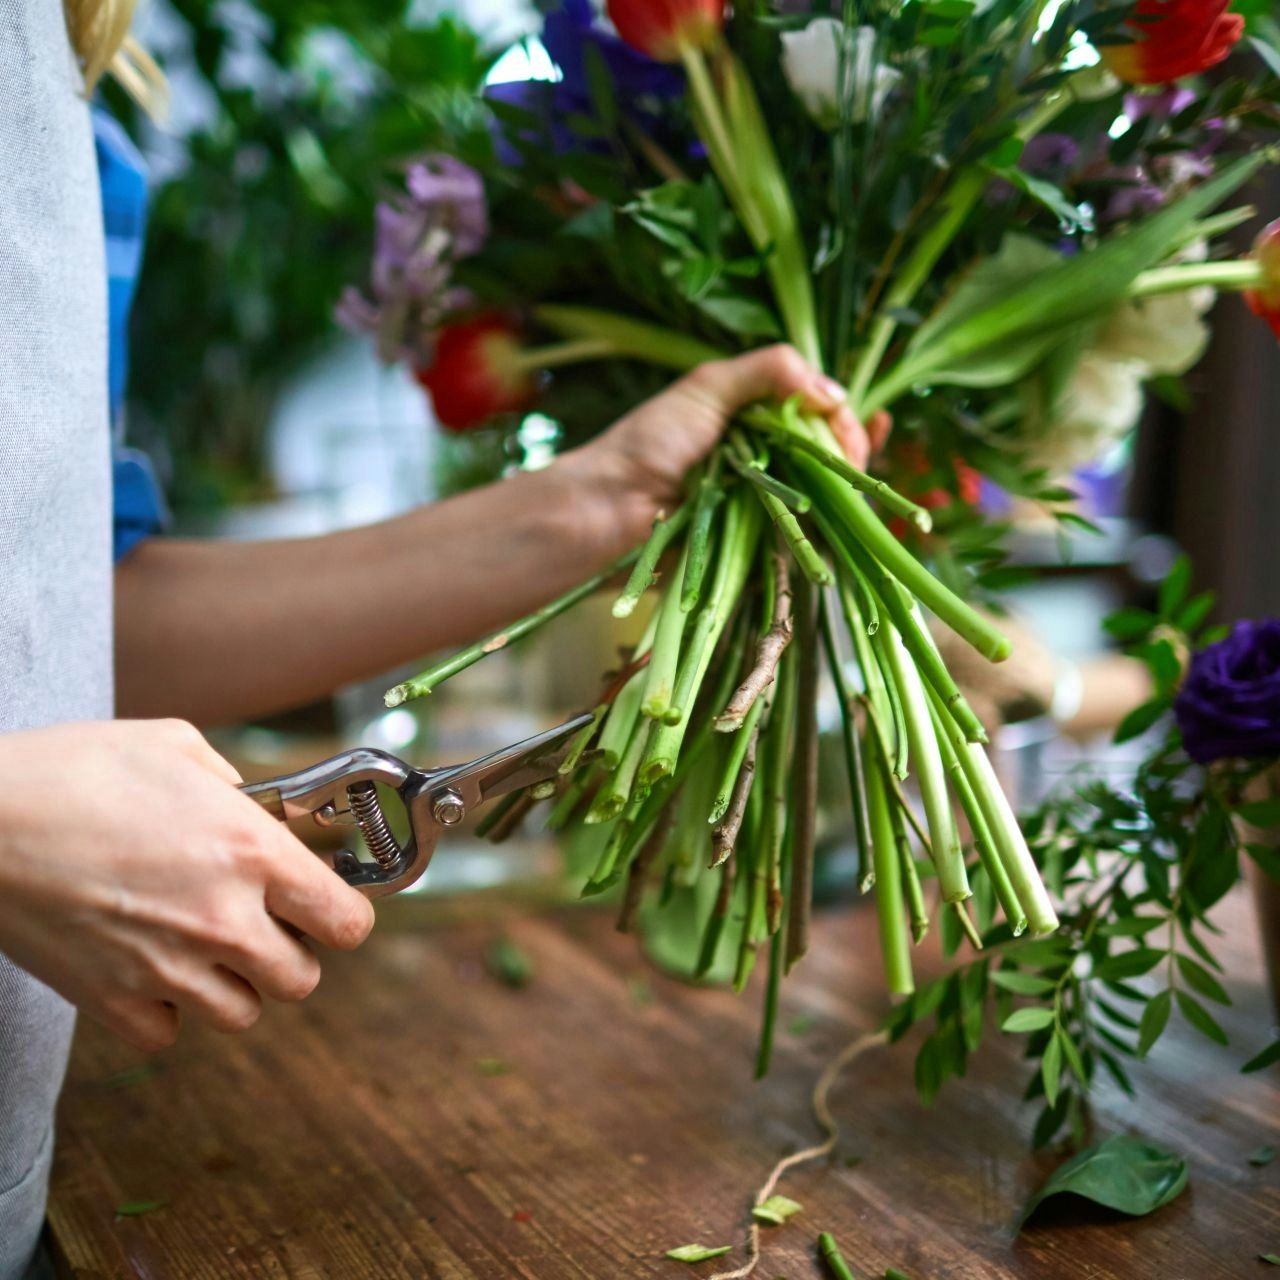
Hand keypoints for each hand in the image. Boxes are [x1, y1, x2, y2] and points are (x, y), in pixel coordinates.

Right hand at [0, 720, 374, 1049]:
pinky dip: (164, 1009)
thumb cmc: (75, 769)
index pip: (347, 922)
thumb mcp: (176, 746)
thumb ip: (239, 784)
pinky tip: (148, 964)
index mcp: (252, 852)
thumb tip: (266, 809)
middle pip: (303, 979)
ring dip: (234, 984)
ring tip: (203, 943)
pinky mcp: (111, 1000)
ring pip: (243, 1014)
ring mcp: (167, 968)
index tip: (329, 906)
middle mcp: (222, 920)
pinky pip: (167, 1032)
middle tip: (261, 921)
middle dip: (290, 951)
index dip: (345, 915)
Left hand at [559, 345, 890, 550]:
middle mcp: (762, 452)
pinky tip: (850, 517)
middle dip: (852, 450)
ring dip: (849, 486)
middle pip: (829, 449)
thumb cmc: (650, 443)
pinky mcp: (754, 539)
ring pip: (823, 491)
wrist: (611, 508)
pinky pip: (801, 532)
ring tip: (860, 481)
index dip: (841, 417)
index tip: (850, 427)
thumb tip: (831, 392)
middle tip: (854, 460)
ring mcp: (761, 496)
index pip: (818, 409)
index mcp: (752, 412)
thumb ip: (768, 371)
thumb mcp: (708, 387)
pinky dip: (828, 526)